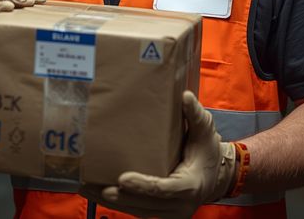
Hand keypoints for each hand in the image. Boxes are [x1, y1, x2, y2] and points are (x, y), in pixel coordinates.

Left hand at [79, 91, 236, 218]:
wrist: (216, 176)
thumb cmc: (208, 152)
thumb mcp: (206, 132)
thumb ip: (195, 115)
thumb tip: (185, 96)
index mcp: (190, 186)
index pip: (164, 189)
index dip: (143, 186)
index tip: (122, 179)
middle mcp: (180, 205)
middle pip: (144, 205)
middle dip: (118, 196)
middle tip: (93, 185)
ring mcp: (169, 213)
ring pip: (137, 211)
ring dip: (111, 201)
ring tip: (86, 189)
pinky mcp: (160, 214)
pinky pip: (136, 210)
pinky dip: (117, 203)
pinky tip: (96, 193)